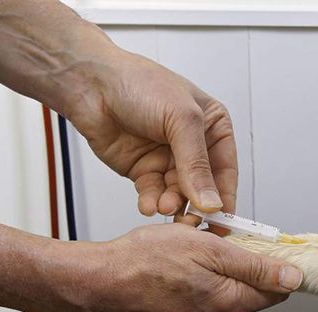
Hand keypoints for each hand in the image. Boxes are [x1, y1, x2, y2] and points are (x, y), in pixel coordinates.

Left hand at [65, 49, 235, 227]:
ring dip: (172, 205)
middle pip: (203, 189)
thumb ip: (197, 165)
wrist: (90, 83)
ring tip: (164, 206)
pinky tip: (148, 204)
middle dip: (196, 206)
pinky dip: (152, 202)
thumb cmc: (140, 84)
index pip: (226, 170)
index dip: (226, 197)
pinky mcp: (144, 170)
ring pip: (178, 195)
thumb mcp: (182, 120)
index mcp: (213, 129)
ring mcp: (168, 160)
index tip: (224, 221)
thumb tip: (211, 202)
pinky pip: (154, 194)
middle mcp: (193, 147)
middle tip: (190, 221)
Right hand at [70, 223, 302, 311]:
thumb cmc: (146, 259)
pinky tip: (182, 267)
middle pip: (253, 290)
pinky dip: (202, 280)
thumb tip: (293, 278)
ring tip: (193, 252)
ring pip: (229, 292)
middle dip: (242, 264)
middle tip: (215, 242)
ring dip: (220, 270)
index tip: (262, 246)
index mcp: (232, 302)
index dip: (274, 264)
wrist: (102, 280)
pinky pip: (208, 298)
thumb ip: (256, 267)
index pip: (278, 289)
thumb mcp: (209, 249)